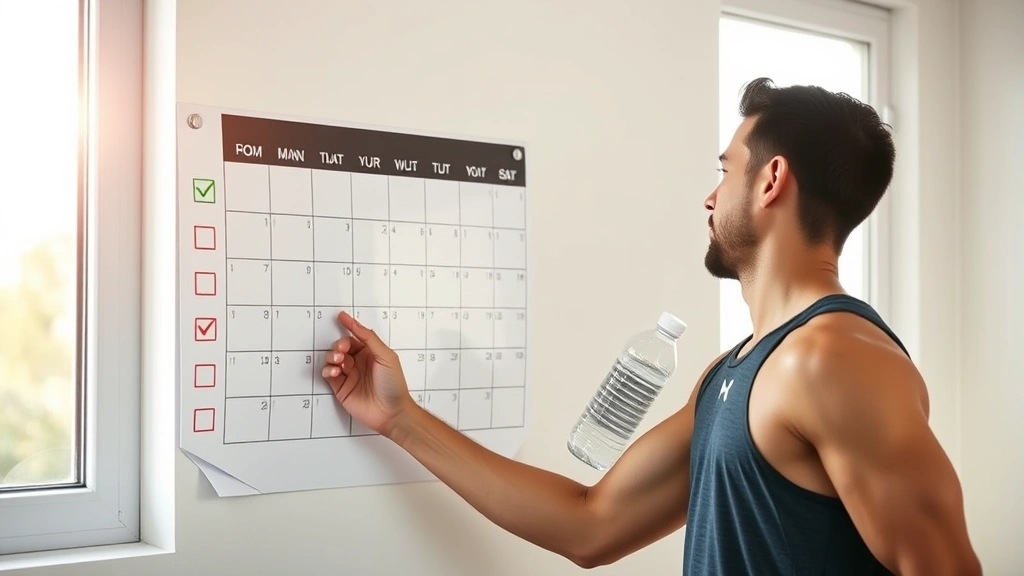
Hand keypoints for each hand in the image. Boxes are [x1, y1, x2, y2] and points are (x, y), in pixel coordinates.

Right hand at [321, 311, 414, 435]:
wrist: (391, 412)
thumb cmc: (393, 385)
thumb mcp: (386, 356)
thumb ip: (369, 339)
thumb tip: (355, 324)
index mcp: (371, 353)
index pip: (356, 336)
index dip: (349, 326)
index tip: (341, 317)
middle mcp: (359, 362)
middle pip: (341, 347)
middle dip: (339, 345)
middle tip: (342, 350)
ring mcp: (350, 375)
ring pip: (332, 359)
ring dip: (332, 356)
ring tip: (339, 361)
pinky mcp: (341, 388)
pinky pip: (329, 374)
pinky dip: (328, 370)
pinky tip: (335, 371)